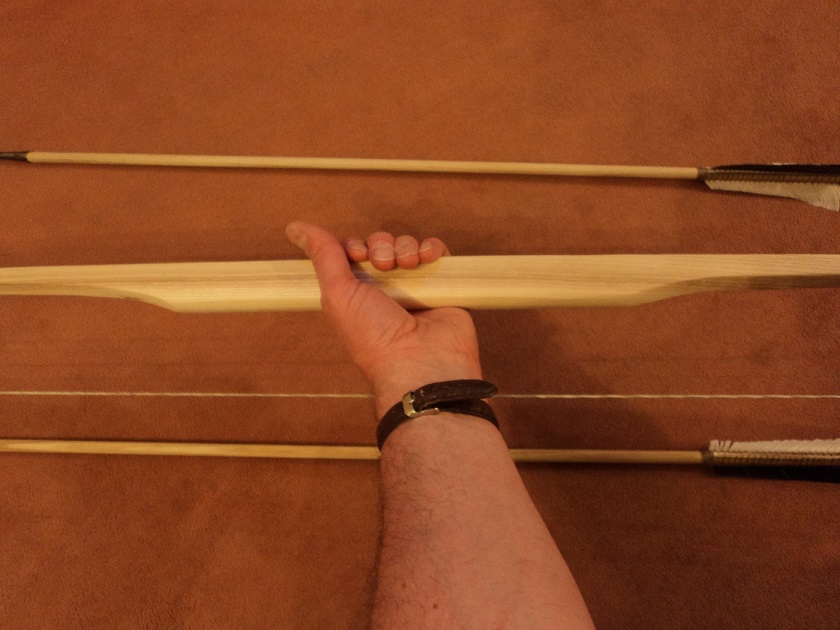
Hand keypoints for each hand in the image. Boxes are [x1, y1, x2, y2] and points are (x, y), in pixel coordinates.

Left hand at [285, 221, 481, 415]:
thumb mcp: (338, 294)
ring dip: (405, 247)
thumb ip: (322, 257)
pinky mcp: (442, 286)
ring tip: (408, 265)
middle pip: (381, 245)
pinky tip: (428, 258)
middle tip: (384, 265)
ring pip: (407, 246)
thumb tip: (294, 227)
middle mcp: (385, 290)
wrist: (420, 362)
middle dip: (381, 246)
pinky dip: (432, 248)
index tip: (358, 255)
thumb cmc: (374, 336)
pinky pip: (436, 253)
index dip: (355, 246)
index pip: (354, 252)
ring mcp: (414, 287)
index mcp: (356, 293)